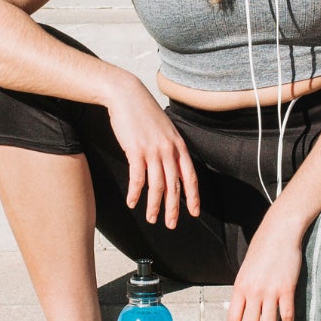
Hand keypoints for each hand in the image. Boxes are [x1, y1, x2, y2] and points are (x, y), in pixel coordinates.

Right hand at [102, 78, 198, 228]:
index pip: (190, 177)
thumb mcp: (164, 130)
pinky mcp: (135, 151)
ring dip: (154, 206)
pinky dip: (135, 193)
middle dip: (173, 209)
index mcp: (178, 146)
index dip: (193, 197)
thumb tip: (171, 166)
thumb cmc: (144, 113)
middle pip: (174, 187)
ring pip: (157, 187)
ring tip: (151, 219)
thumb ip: (170, 148)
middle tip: (171, 224)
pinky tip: (131, 203)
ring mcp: (153, 151)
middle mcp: (169, 150)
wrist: (126, 95)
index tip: (194, 212)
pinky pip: (137, 178)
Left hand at [227, 224, 302, 320]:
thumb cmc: (262, 250)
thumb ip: (244, 290)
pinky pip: (286, 313)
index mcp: (240, 287)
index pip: (232, 319)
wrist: (279, 232)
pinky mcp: (287, 288)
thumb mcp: (246, 270)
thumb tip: (243, 309)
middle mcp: (253, 292)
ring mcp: (270, 291)